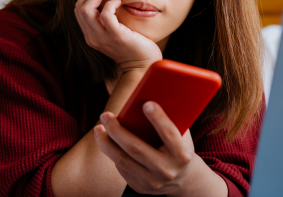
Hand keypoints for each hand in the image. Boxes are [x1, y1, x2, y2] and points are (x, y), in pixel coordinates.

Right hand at [74, 0, 161, 72]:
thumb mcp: (116, 32)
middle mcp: (92, 37)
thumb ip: (109, 20)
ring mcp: (102, 38)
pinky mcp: (116, 36)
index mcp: (91, 35)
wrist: (143, 66)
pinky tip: (118, 1)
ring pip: (86, 10)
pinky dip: (110, 4)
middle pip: (79, 7)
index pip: (78, 10)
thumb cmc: (134, 47)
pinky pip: (105, 15)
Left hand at [93, 101, 208, 195]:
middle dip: (117, 130)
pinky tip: (107, 142)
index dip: (159, 119)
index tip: (146, 103)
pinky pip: (122, 168)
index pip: (170, 135)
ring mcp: (153, 182)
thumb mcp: (182, 136)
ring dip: (106, 143)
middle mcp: (167, 170)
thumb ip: (172, 120)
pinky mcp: (141, 187)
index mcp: (182, 155)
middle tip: (105, 115)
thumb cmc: (180, 148)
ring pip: (122, 160)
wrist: (183, 179)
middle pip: (136, 149)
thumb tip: (152, 95)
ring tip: (98, 128)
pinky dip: (113, 153)